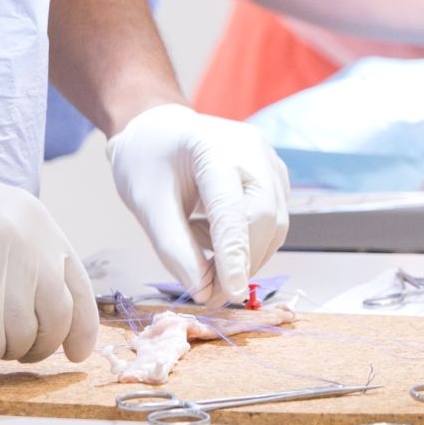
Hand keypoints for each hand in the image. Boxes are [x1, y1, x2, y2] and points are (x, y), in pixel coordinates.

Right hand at [0, 117, 95, 365]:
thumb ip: (19, 248)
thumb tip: (43, 301)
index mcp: (35, 220)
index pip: (78, 285)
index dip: (82, 325)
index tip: (78, 351)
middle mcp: (26, 248)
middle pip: (59, 320)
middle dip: (43, 345)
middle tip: (21, 351)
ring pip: (24, 341)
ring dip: (4, 347)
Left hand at [107, 105, 292, 302]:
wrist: (158, 130)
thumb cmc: (147, 162)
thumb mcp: (147, 207)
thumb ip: (175, 250)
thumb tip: (204, 292)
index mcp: (215, 149)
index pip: (233, 209)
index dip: (234, 254)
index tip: (229, 293)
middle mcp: (253, 150)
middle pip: (264, 218)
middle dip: (241, 262)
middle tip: (209, 293)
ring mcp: (269, 160)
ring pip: (275, 224)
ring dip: (246, 255)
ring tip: (200, 251)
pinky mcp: (274, 175)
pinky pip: (274, 219)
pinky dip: (249, 241)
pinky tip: (213, 233)